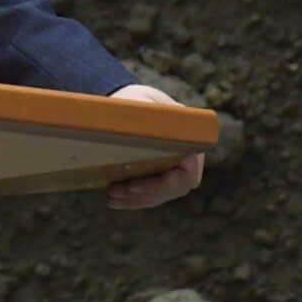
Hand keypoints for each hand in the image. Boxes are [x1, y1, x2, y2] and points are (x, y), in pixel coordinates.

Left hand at [104, 82, 204, 209]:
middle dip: (141, 195)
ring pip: (159, 196)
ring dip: (134, 201)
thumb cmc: (139, 101)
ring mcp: (176, 172)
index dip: (161, 186)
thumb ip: (140, 115)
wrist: (135, 103)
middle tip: (112, 192)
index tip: (133, 187)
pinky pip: (151, 195)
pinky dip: (133, 200)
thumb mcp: (139, 103)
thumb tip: (133, 130)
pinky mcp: (161, 178)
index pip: (185, 175)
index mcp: (190, 143)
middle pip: (170, 190)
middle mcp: (189, 161)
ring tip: (110, 198)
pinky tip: (113, 200)